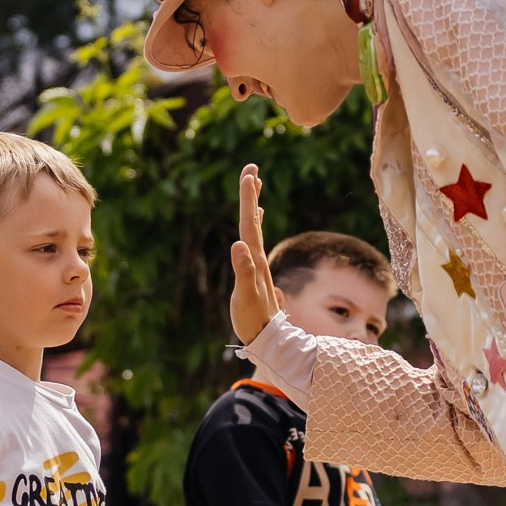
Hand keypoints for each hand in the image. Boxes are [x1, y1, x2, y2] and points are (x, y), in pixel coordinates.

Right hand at [229, 164, 282, 343]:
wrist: (268, 338)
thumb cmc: (254, 320)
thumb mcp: (246, 296)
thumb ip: (243, 271)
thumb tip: (238, 245)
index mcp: (254, 259)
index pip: (249, 223)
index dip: (248, 198)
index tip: (249, 173)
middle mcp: (256, 257)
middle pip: (253, 220)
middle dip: (251, 194)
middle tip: (251, 168)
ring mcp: (256, 263)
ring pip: (255, 227)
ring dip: (253, 205)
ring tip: (255, 184)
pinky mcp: (255, 270)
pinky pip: (255, 240)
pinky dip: (255, 224)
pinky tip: (257, 218)